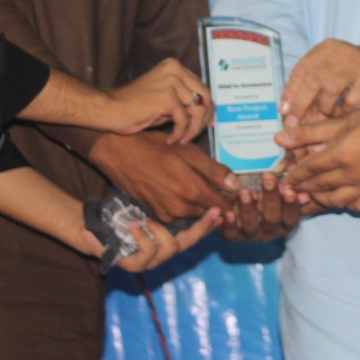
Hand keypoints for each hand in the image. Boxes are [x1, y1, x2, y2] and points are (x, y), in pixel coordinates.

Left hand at [80, 209, 221, 272]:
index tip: (222, 211)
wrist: (91, 228)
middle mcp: (163, 251)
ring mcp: (150, 261)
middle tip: (213, 211)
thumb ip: (166, 200)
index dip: (209, 224)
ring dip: (161, 232)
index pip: (195, 232)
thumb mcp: (145, 203)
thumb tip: (192, 185)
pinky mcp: (134, 266)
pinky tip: (134, 225)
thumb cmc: (120, 215)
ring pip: (169, 248)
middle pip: (190, 242)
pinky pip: (147, 254)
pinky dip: (142, 238)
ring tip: (147, 219)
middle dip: (202, 227)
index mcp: (168, 237)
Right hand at [88, 132, 232, 224]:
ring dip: (204, 206)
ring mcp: (167, 214)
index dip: (234, 202)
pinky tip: (188, 191)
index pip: (223, 206)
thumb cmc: (154, 146)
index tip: (241, 196)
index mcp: (192, 191)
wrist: (117, 153)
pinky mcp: (157, 214)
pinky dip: (187, 206)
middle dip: (220, 205)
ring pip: (195, 214)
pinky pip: (180, 214)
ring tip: (211, 190)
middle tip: (230, 193)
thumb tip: (235, 184)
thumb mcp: (186, 151)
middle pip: (210, 213)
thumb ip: (213, 170)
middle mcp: (181, 208)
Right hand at [101, 58, 211, 142]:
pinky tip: (170, 139)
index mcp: (174, 66)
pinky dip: (180, 133)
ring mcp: (171, 82)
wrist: (110, 109)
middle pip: (205, 97)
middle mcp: (175, 70)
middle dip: (204, 119)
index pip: (202, 87)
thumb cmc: (134, 107)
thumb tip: (207, 115)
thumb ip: (182, 101)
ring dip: (192, 129)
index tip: (207, 123)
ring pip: (197, 110)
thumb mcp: (163, 99)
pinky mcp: (166, 98)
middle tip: (196, 134)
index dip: (208, 107)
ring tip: (181, 139)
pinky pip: (184, 120)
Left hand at [218, 172, 303, 240]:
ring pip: (250, 225)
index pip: (290, 217)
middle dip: (270, 198)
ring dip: (248, 209)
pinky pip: (230, 233)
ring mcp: (250, 235)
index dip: (291, 206)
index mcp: (284, 224)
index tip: (290, 190)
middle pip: (272, 219)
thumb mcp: (280, 199)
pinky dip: (228, 224)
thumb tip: (305, 195)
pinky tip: (227, 213)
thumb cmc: (266, 202)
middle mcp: (269, 232)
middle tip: (268, 178)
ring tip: (245, 192)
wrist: (241, 214)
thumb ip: (291, 196)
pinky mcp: (232, 236)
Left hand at [278, 103, 359, 214]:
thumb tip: (280, 138)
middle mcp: (353, 175)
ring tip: (309, 194)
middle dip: (301, 188)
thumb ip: (310, 132)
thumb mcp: (343, 121)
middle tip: (289, 189)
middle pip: (319, 186)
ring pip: (335, 201)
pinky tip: (338, 198)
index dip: (294, 174)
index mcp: (342, 155)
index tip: (283, 178)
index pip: (309, 169)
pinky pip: (357, 206)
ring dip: (319, 199)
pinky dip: (344, 205)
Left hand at [281, 39, 359, 125]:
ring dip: (324, 108)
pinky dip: (344, 111)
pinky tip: (344, 112)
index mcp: (326, 48)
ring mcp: (358, 63)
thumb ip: (311, 84)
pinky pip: (352, 100)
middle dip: (300, 104)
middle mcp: (340, 52)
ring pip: (331, 90)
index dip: (290, 91)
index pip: (301, 69)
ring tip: (326, 114)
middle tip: (294, 123)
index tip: (283, 110)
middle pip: (313, 80)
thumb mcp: (330, 70)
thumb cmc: (351, 72)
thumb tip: (289, 110)